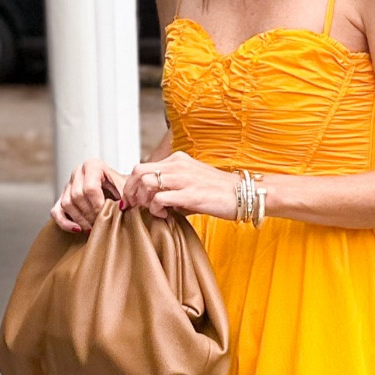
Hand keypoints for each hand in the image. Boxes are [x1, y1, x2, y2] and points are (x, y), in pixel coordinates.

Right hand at [52, 158, 126, 232]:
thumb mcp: (126, 187)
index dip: (98, 205)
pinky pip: (56, 212)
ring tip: (93, 228)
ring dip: (80, 220)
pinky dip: (65, 223)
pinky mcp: (62, 199)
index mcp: (92, 165)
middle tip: (101, 224)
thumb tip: (122, 207)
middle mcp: (77, 173)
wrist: (117, 190)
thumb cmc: (121, 187)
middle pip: (77, 196)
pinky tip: (77, 229)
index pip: (90, 188)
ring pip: (67, 204)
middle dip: (90, 214)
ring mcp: (67, 186)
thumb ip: (126, 195)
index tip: (107, 215)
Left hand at [124, 151, 238, 221]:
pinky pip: (160, 198)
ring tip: (153, 210)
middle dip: (131, 191)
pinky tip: (164, 215)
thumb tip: (151, 201)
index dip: (131, 185)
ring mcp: (184, 178)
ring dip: (143, 200)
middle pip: (139, 172)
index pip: (142, 167)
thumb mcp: (190, 182)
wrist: (243, 193)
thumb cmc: (218, 191)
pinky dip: (156, 209)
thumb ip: (170, 187)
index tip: (131, 200)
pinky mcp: (190, 194)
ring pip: (146, 183)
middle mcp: (178, 165)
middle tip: (134, 207)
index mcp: (177, 160)